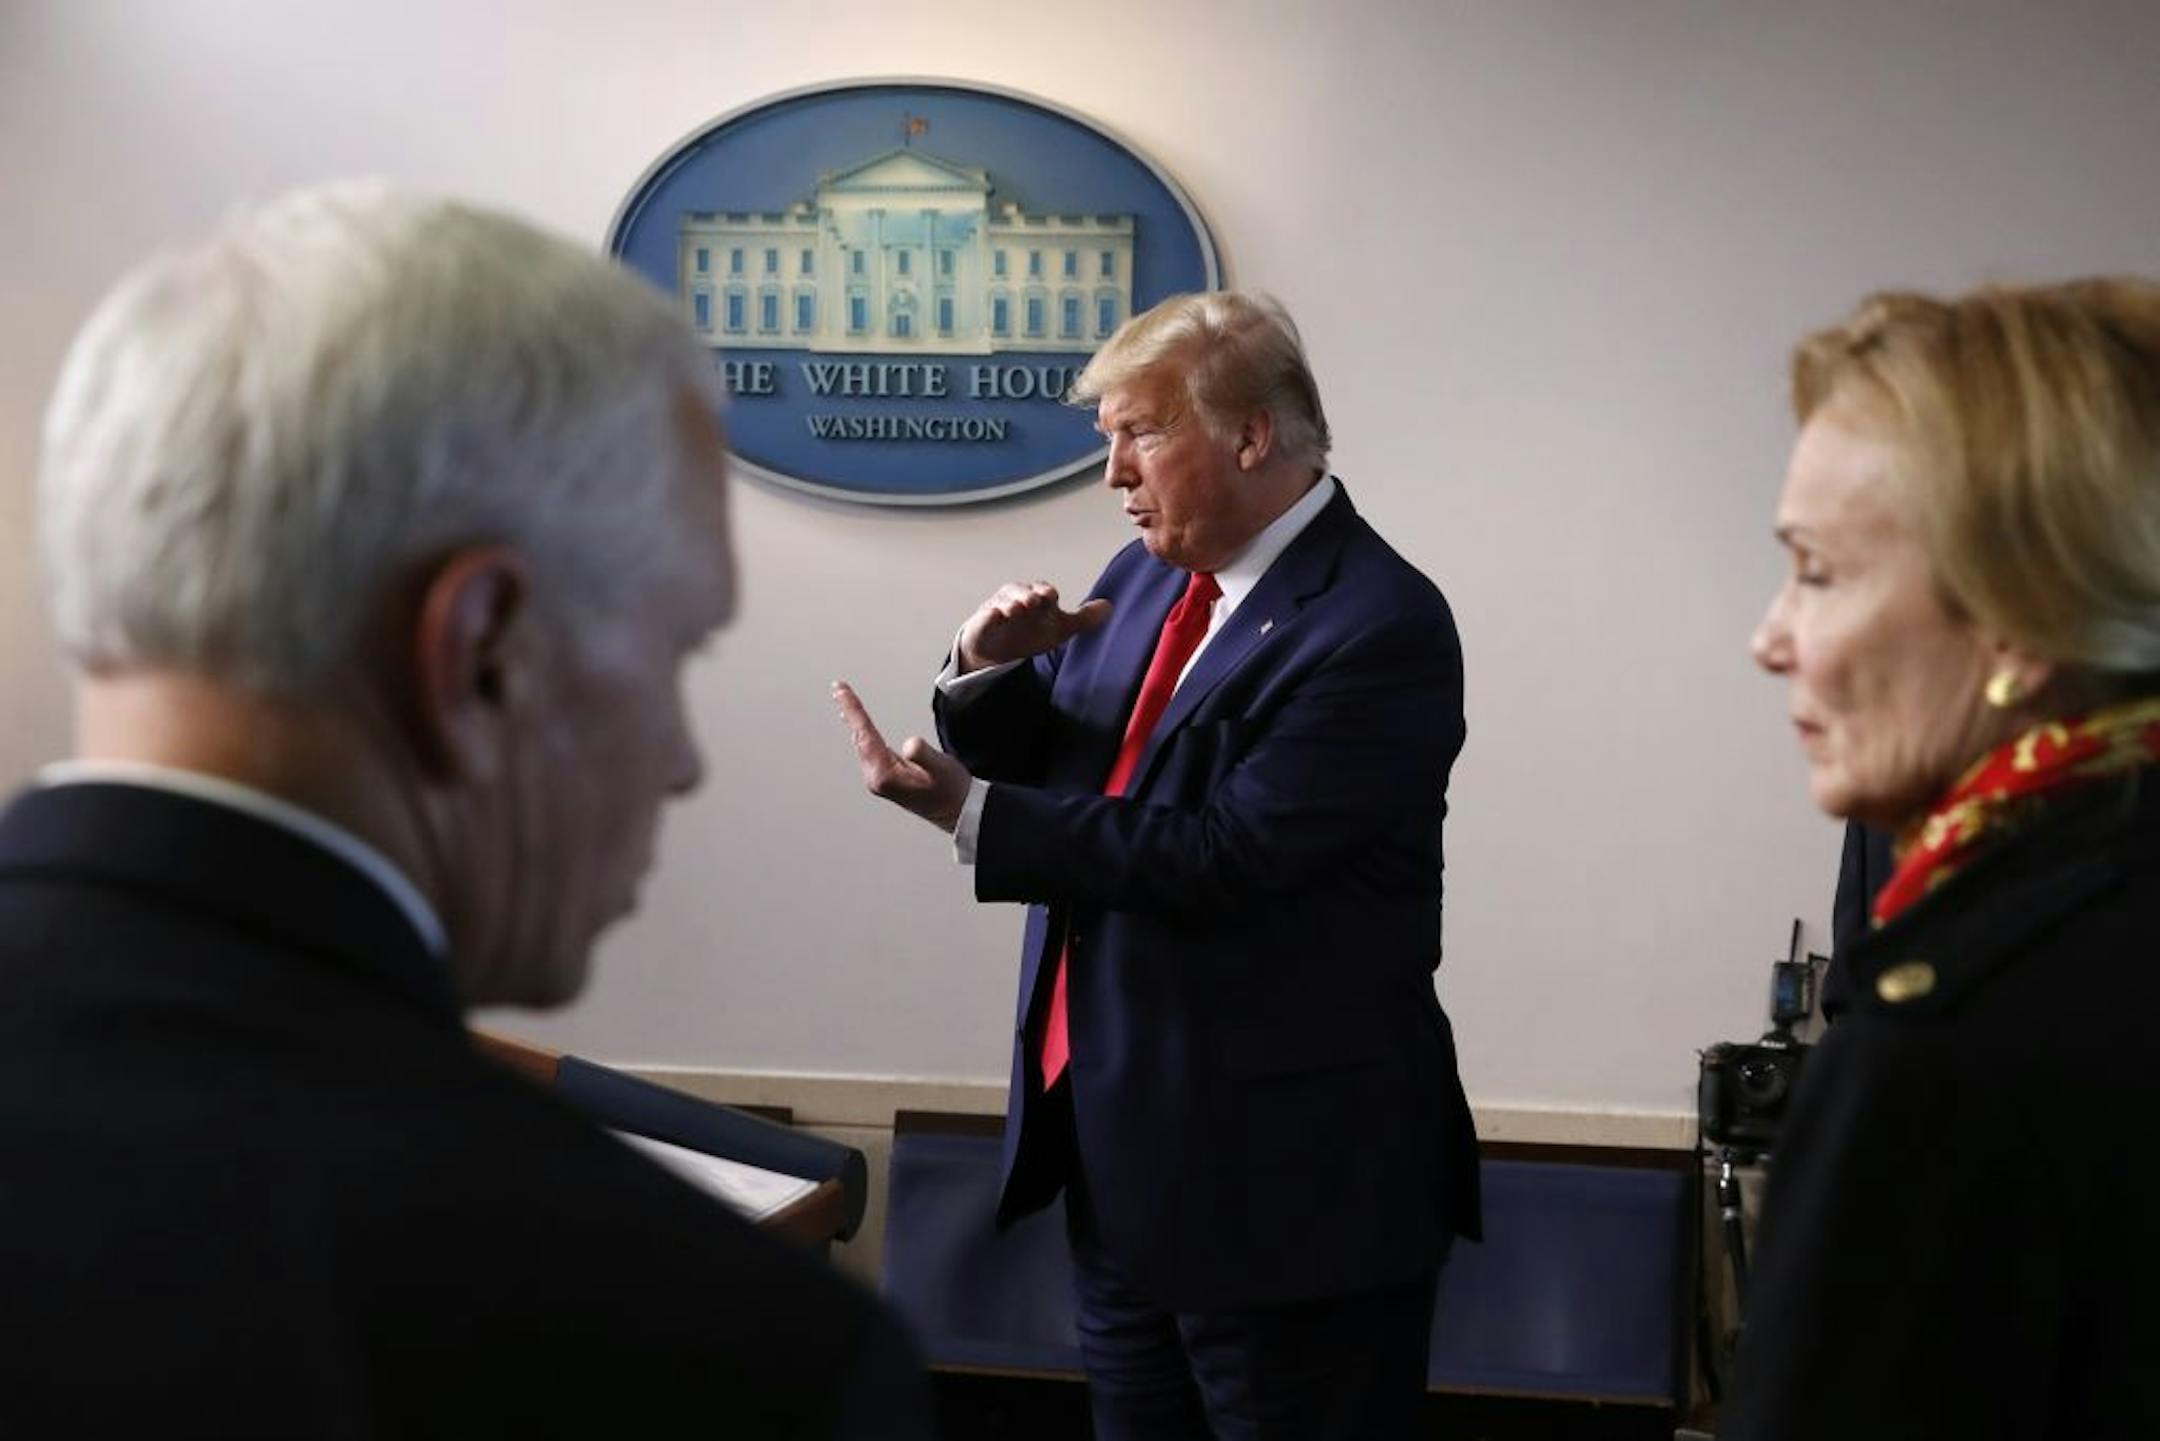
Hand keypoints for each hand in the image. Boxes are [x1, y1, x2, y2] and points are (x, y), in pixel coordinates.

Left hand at [833, 681, 971, 832]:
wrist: (958, 812)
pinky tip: (862, 728)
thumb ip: (924, 755)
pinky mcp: (887, 778)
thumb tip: (910, 745)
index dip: (853, 709)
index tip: (841, 690)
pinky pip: (870, 749)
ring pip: (862, 744)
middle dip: (849, 711)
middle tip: (838, 688)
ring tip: (845, 702)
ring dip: (855, 722)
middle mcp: (877, 778)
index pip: (864, 734)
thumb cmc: (951, 790)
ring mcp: (880, 779)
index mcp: (884, 774)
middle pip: (858, 738)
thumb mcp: (941, 768)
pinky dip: (864, 733)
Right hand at [956, 582, 1111, 673]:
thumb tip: (1110, 607)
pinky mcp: (981, 624)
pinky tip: (994, 616)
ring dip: (1010, 603)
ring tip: (1016, 609)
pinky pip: (984, 618)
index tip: (1050, 596)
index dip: (1045, 592)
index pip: (1042, 591)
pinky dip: (988, 616)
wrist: (997, 651)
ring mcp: (998, 610)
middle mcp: (1016, 599)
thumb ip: (1083, 619)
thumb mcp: (1059, 628)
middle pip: (1021, 592)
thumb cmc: (1029, 632)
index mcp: (1036, 599)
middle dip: (1028, 595)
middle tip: (1034, 600)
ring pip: (1002, 602)